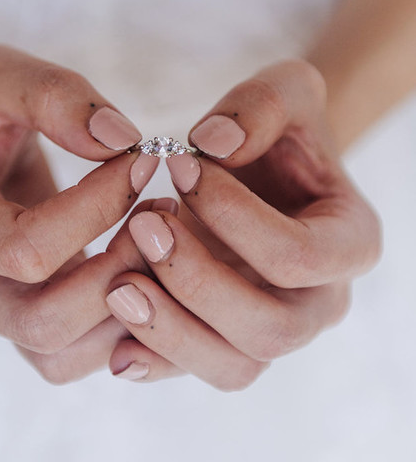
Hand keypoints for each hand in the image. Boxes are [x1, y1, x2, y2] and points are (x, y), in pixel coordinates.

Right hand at [0, 45, 159, 368]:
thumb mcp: (0, 73)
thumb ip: (55, 95)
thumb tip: (122, 141)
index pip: (24, 249)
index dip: (96, 210)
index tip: (142, 162)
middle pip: (42, 322)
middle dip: (119, 272)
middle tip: (164, 213)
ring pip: (60, 356)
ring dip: (127, 310)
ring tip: (164, 240)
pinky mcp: (21, 316)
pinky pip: (73, 355)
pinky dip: (122, 327)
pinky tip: (151, 266)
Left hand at [105, 60, 381, 387]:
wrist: (265, 169)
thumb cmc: (280, 130)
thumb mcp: (285, 91)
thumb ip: (261, 105)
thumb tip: (212, 145)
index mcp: (350, 242)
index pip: (298, 256)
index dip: (235, 217)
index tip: (178, 166)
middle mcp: (321, 301)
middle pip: (270, 329)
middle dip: (198, 282)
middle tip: (141, 225)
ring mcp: (274, 328)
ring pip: (233, 367)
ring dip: (171, 330)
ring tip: (116, 285)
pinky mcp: (228, 341)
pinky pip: (195, 369)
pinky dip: (153, 360)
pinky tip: (112, 338)